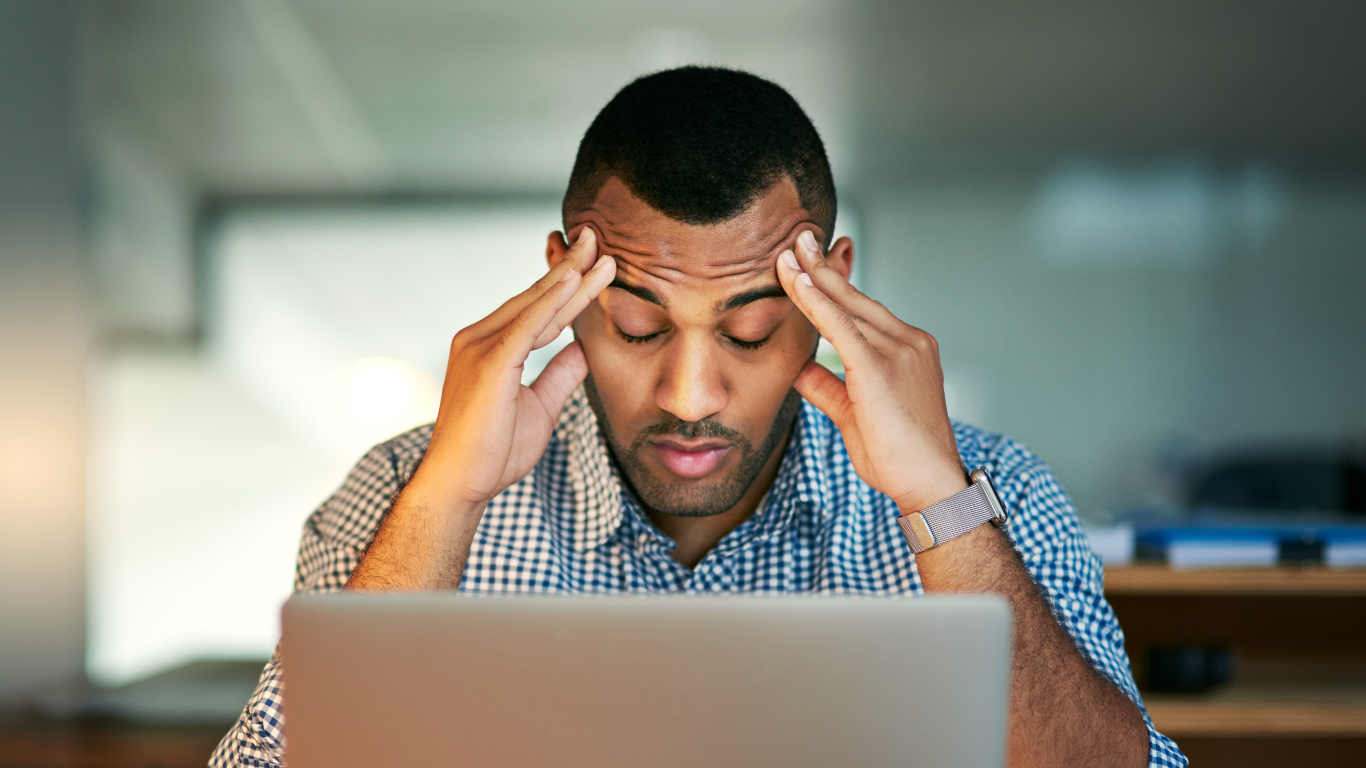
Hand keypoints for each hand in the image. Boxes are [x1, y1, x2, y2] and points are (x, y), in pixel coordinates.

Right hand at [407, 228, 615, 512]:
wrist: (460, 484)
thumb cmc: (493, 452)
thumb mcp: (540, 407)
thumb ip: (559, 375)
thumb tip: (583, 349)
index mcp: (491, 347)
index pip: (539, 310)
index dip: (568, 286)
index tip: (595, 263)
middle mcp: (479, 338)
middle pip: (536, 297)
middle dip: (570, 268)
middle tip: (597, 238)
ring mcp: (479, 347)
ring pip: (534, 305)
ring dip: (569, 277)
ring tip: (598, 251)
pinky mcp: (488, 363)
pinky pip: (525, 326)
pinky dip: (550, 302)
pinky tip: (572, 281)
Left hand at [777, 231, 965, 513]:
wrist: (929, 484)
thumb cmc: (898, 456)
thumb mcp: (853, 414)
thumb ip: (827, 387)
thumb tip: (798, 368)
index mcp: (908, 349)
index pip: (863, 309)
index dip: (836, 284)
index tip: (813, 260)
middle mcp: (908, 342)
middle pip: (856, 297)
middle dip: (823, 266)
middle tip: (798, 237)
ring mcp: (898, 351)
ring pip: (846, 306)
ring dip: (814, 277)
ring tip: (789, 251)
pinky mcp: (880, 368)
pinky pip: (840, 327)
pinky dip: (816, 303)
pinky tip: (798, 283)